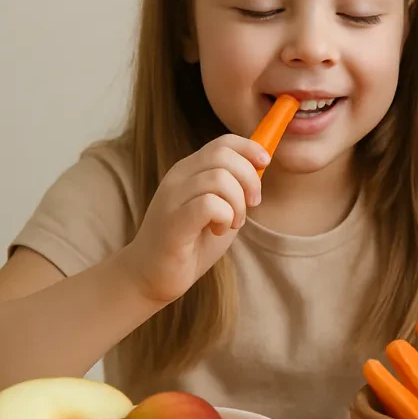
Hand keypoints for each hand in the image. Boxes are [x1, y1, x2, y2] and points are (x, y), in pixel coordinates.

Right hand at [119, 134, 268, 304]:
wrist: (152, 275)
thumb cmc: (190, 243)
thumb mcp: (220, 209)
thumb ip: (236, 188)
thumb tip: (261, 166)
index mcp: (189, 170)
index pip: (223, 143)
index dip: (250, 149)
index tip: (265, 165)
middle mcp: (178, 178)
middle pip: (224, 155)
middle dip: (249, 179)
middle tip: (250, 205)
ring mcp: (172, 198)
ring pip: (219, 179)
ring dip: (237, 203)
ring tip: (230, 223)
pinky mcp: (172, 222)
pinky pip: (209, 204)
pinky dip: (224, 217)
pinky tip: (217, 230)